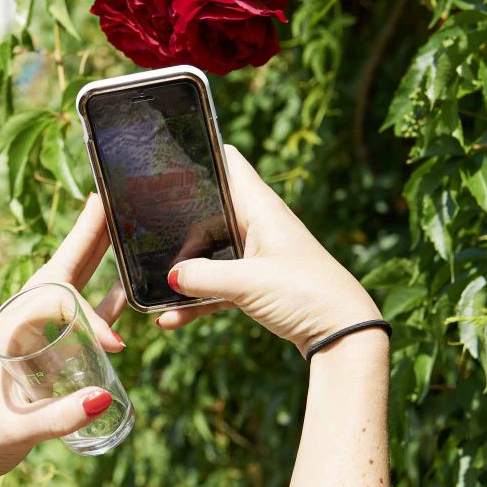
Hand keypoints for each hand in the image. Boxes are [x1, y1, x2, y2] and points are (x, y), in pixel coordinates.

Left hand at [0, 194, 125, 484]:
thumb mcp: (15, 431)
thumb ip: (57, 417)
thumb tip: (104, 397)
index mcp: (5, 329)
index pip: (54, 302)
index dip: (88, 314)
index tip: (115, 348)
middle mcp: (18, 321)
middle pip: (59, 270)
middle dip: (85, 237)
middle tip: (107, 198)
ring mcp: (32, 333)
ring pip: (68, 285)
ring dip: (93, 256)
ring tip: (117, 222)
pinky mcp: (44, 350)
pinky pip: (76, 315)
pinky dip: (100, 298)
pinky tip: (124, 286)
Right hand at [158, 145, 382, 357]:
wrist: (343, 332)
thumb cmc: (305, 293)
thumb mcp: (247, 284)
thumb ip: (203, 277)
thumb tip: (169, 276)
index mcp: (260, 207)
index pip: (229, 162)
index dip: (200, 153)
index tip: (164, 161)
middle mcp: (256, 224)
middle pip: (207, 211)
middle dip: (177, 221)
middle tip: (143, 228)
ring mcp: (255, 254)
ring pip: (209, 253)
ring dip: (184, 270)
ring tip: (153, 285)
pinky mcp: (255, 283)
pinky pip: (216, 285)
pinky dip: (196, 300)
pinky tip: (170, 318)